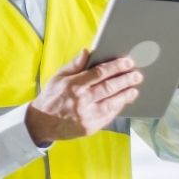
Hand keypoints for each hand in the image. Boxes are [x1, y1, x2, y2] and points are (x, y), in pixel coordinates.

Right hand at [25, 49, 141, 145]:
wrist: (41, 123)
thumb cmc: (51, 97)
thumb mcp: (58, 77)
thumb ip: (74, 64)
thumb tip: (87, 51)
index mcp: (73, 84)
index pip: (100, 72)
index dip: (116, 67)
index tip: (128, 62)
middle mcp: (81, 100)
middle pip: (109, 87)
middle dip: (126, 80)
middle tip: (137, 75)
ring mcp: (86, 115)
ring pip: (112, 102)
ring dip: (125, 95)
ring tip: (134, 89)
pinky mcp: (90, 127)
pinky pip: (108, 116)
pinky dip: (118, 108)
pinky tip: (123, 101)